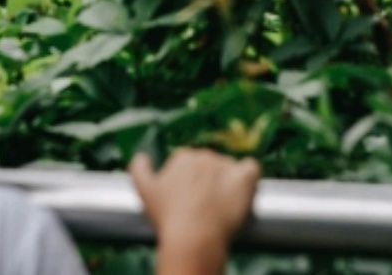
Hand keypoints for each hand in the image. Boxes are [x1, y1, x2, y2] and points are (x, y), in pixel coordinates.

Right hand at [130, 148, 259, 274]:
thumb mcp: (144, 192)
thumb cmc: (168, 218)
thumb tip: (141, 157)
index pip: (190, 164)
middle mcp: (204, 156)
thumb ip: (139, 169)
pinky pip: (252, 168)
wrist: (194, 237)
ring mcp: (226, 165)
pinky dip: (250, 177)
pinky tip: (246, 191)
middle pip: (211, 166)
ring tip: (225, 205)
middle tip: (207, 206)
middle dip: (210, 182)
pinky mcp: (244, 178)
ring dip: (229, 182)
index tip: (190, 199)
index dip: (191, 182)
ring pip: (231, 169)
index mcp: (182, 157)